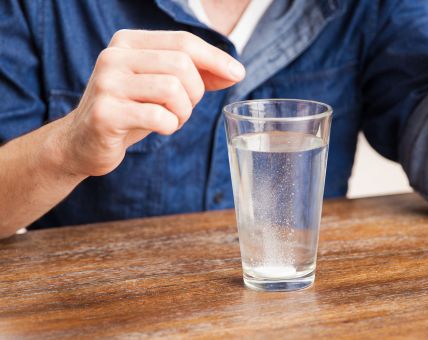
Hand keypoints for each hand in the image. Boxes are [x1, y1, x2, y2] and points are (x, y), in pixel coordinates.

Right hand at [57, 30, 244, 176]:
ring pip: (172, 89)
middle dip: (195, 92)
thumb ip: (195, 74)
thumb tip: (235, 71)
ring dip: (184, 112)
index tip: (238, 74)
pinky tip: (161, 128)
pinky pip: (159, 117)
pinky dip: (170, 126)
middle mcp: (113, 56)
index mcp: (127, 42)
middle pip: (181, 65)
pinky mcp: (106, 114)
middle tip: (184, 108)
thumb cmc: (130, 110)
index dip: (215, 58)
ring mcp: (107, 84)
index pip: (183, 41)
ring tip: (173, 119)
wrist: (83, 142)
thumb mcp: (160, 85)